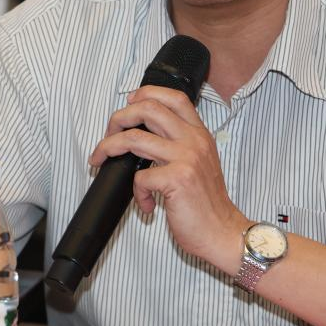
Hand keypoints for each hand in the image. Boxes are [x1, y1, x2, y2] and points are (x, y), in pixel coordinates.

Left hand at [87, 85, 248, 271]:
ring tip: (102, 159)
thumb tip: (144, 138)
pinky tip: (146, 204)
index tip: (130, 104)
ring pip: (134, 138)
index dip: (146, 94)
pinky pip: (139, 177)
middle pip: (149, 108)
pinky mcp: (177, 179)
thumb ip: (179, 146)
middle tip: (108, 134)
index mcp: (200, 135)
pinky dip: (136, 192)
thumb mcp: (200, 164)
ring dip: (109, 147)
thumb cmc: (209, 205)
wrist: (223, 232)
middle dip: (119, 118)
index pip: (174, 97)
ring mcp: (186, 158)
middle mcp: (194, 141)